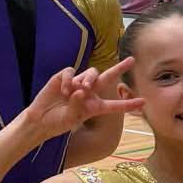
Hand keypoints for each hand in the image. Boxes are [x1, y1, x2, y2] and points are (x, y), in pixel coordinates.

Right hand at [23, 61, 140, 139]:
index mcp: (94, 107)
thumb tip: (81, 90)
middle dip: (119, 68)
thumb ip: (77, 106)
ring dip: (88, 79)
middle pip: (107, 78)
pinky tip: (64, 90)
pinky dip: (69, 79)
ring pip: (91, 73)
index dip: (128, 104)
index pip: (114, 105)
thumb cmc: (57, 122)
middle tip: (132, 60)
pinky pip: (71, 72)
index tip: (143, 102)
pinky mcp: (63, 77)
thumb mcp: (70, 119)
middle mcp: (88, 93)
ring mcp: (76, 83)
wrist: (39, 119)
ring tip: (80, 90)